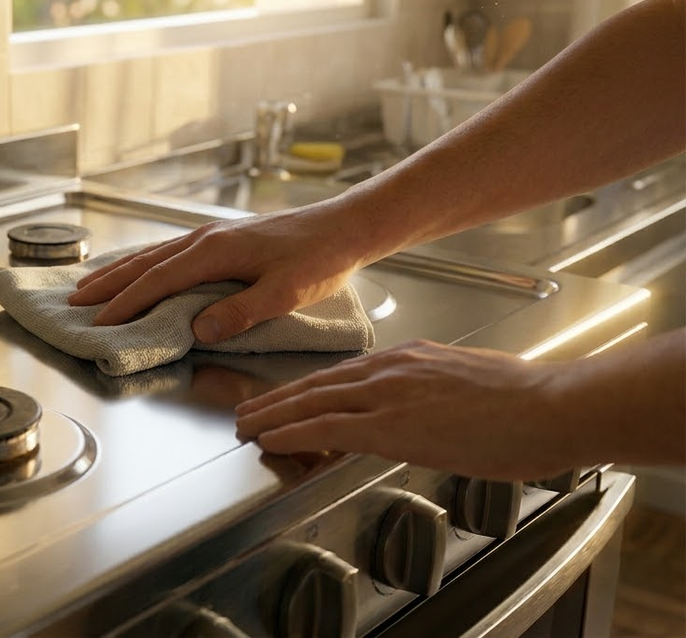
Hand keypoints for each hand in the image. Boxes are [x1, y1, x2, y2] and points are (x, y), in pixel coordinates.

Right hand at [68, 203, 361, 342]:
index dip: (126, 304)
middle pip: (144, 264)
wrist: (343, 226)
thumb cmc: (319, 259)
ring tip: (90, 287)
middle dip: (107, 285)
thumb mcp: (286, 292)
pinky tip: (136, 269)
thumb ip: (242, 311)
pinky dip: (142, 262)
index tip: (99, 323)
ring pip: (152, 255)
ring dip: (118, 272)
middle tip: (75, 304)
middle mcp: (204, 239)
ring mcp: (210, 236)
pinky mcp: (220, 239)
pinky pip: (167, 251)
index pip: (157, 281)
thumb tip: (200, 330)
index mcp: (214, 251)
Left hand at [234, 340, 575, 480]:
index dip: (309, 389)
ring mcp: (388, 393)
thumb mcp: (466, 385)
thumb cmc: (525, 405)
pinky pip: (326, 426)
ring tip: (246, 425)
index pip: (345, 373)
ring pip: (312, 401)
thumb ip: (432, 392)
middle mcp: (391, 368)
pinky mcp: (391, 424)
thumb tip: (419, 410)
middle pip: (317, 383)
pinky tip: (270, 439)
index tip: (287, 398)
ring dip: (272, 415)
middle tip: (248, 410)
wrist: (552, 406)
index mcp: (410, 358)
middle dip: (277, 399)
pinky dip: (291, 432)